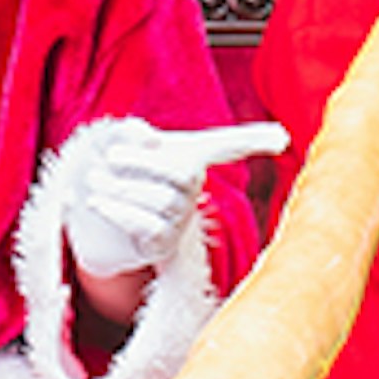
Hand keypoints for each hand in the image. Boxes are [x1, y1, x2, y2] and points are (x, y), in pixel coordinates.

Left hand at [65, 120, 287, 278]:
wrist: (98, 216)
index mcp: (190, 156)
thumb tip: (144, 137)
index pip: (228, 145)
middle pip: (182, 174)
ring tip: (94, 178)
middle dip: (143, 164)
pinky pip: (146, 226)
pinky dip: (117, 210)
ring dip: (121, 188)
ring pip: (161, 202)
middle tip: (110, 156)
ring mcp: (180, 219)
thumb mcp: (123, 144)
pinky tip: (96, 200)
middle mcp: (193, 189)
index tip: (284, 138)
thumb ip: (132, 133)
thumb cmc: (119, 172)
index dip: (254, 140)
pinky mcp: (161, 245)